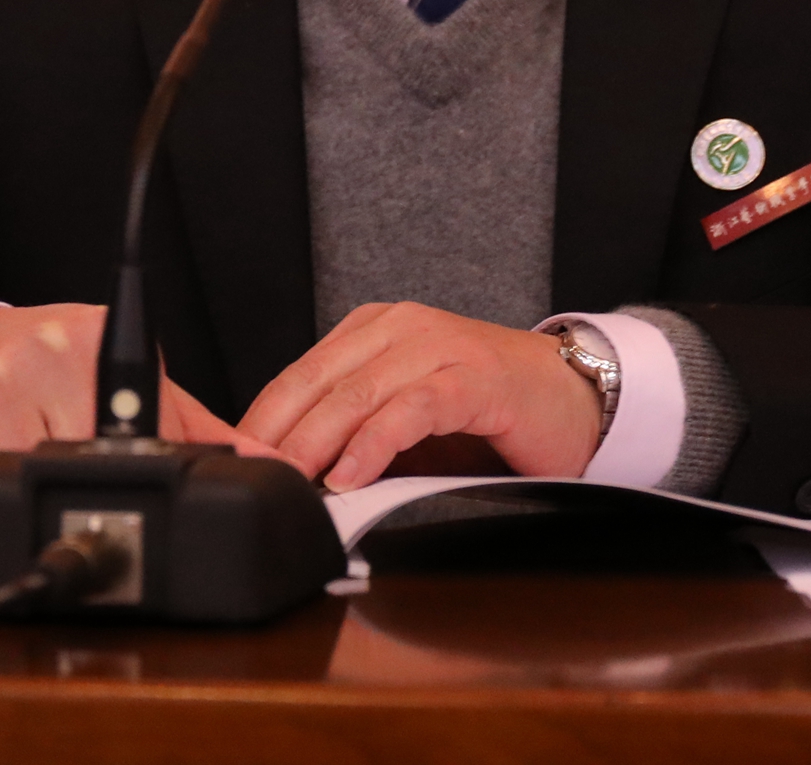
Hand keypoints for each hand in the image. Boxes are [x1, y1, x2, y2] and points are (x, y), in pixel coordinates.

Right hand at [0, 303, 246, 487]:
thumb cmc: (45, 362)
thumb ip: (195, 427)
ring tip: (37, 462)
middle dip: (90, 485)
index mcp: (97, 340)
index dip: (151, 465)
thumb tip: (272, 466)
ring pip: (35, 481)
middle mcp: (43, 352)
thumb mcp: (124, 377)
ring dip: (39, 492)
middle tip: (78, 472)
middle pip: (88, 461)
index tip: (149, 486)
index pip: (144, 426)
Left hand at [237, 302, 601, 491]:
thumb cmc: (488, 416)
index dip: (260, 423)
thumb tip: (295, 481)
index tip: (234, 468)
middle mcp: (400, 328)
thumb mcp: (409, 427)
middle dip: (276, 437)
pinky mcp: (474, 377)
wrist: (576, 400)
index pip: (298, 376)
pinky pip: (412, 408)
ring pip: (356, 393)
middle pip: (315, 383)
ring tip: (291, 483)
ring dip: (316, 444)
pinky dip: (375, 443)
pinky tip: (352, 475)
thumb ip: (357, 439)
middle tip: (251, 481)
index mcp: (374, 332)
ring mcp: (438, 346)